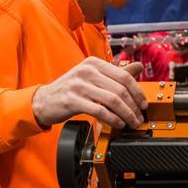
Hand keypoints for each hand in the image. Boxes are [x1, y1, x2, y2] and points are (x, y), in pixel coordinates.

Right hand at [32, 57, 147, 128]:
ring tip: (131, 122)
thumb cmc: (71, 89)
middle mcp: (87, 71)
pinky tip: (118, 124)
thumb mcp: (93, 77)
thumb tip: (138, 66)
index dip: (138, 92)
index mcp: (94, 63)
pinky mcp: (72, 100)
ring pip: (112, 100)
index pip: (124, 76)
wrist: (43, 101)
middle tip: (139, 117)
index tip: (144, 104)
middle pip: (120, 89)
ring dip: (126, 114)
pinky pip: (99, 111)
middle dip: (133, 106)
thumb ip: (115, 73)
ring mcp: (78, 85)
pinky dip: (112, 119)